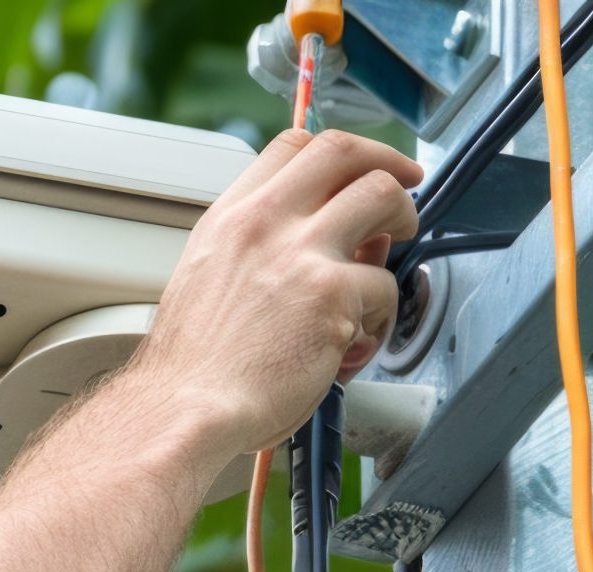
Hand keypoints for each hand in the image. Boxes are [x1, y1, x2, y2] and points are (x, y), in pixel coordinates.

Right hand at [128, 128, 420, 467]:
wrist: (187, 405)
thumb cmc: (196, 366)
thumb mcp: (213, 281)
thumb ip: (264, 253)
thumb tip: (329, 243)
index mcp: (232, 216)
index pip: (295, 145)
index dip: (341, 153)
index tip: (363, 168)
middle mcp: (266, 221)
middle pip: (346, 152)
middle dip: (388, 166)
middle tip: (404, 193)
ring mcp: (301, 252)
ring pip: (383, 199)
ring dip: (404, 224)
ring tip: (394, 262)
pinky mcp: (332, 294)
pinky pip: (385, 287)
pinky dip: (381, 318)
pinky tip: (356, 343)